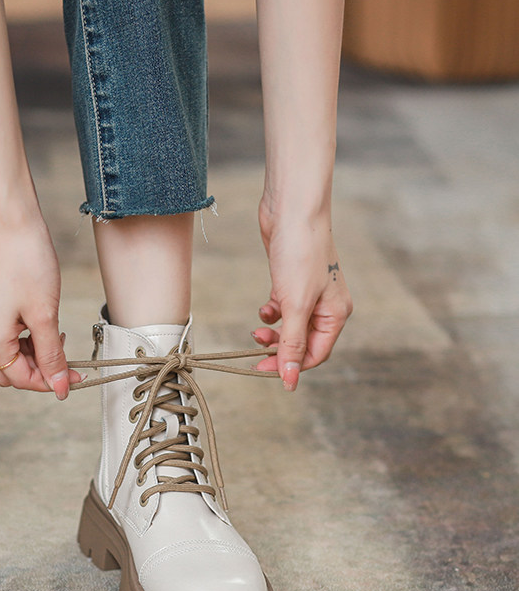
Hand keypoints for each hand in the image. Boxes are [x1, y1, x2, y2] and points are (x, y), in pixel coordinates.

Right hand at [0, 217, 85, 399]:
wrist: (12, 224)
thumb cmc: (27, 263)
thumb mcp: (45, 316)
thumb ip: (52, 355)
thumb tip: (60, 385)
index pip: (19, 379)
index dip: (49, 382)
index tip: (75, 377)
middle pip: (8, 373)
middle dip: (38, 371)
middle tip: (65, 360)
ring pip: (6, 356)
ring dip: (32, 354)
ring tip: (56, 336)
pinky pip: (3, 337)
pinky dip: (23, 339)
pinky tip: (41, 325)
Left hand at [251, 196, 352, 390]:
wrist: (291, 210)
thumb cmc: (301, 253)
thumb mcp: (295, 305)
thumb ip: (292, 344)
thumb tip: (290, 380)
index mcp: (336, 314)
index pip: (316, 354)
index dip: (291, 366)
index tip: (264, 371)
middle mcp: (326, 306)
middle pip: (301, 342)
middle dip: (279, 349)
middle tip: (254, 353)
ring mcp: (309, 293)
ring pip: (289, 327)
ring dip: (272, 333)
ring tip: (256, 331)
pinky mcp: (292, 282)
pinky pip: (282, 309)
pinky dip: (271, 313)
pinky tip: (264, 308)